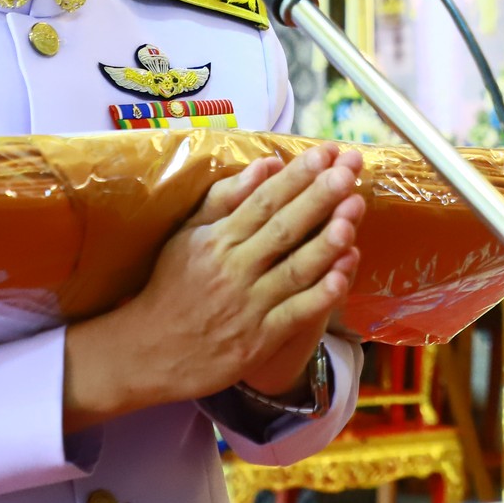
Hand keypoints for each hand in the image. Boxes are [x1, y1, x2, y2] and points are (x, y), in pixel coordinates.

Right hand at [63, 144, 364, 428]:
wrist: (149, 351)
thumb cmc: (172, 286)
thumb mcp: (187, 235)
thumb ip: (225, 199)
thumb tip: (266, 164)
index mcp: (217, 239)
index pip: (263, 200)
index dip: (297, 175)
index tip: (326, 151)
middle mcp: (234, 268)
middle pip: (284, 227)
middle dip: (319, 196)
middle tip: (349, 170)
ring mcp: (248, 305)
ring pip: (295, 268)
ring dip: (328, 240)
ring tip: (354, 211)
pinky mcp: (259, 339)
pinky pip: (296, 313)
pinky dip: (321, 294)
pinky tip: (345, 273)